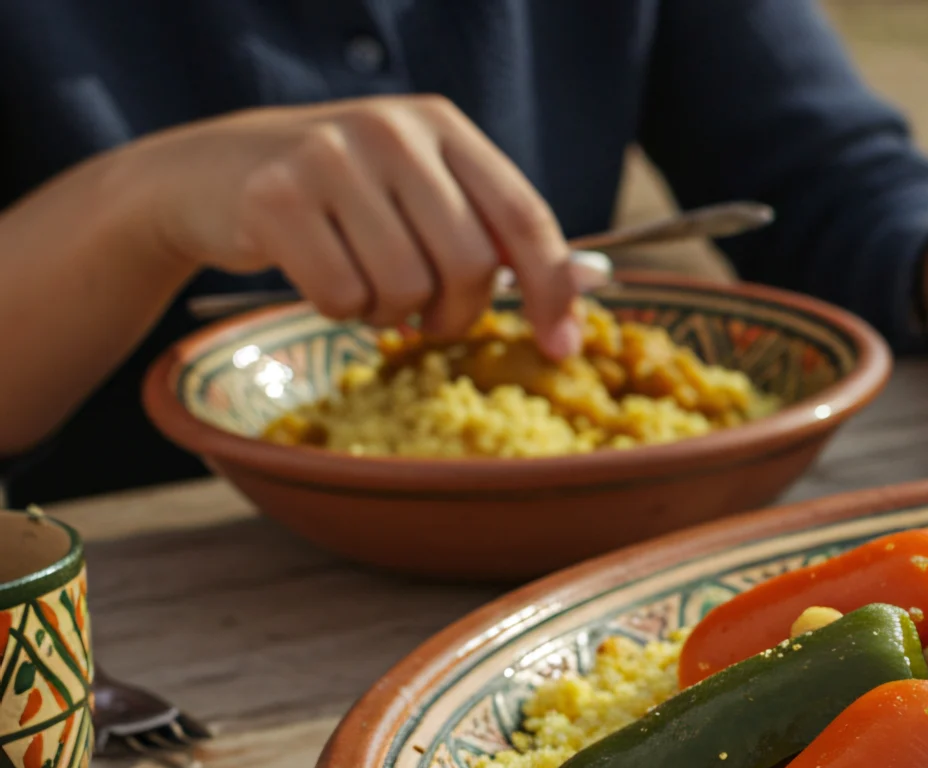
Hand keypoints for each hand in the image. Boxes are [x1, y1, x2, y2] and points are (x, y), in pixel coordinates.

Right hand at [134, 96, 583, 355]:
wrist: (205, 174)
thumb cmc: (337, 197)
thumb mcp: (419, 192)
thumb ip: (494, 233)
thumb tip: (587, 292)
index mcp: (442, 125)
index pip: (524, 217)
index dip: (554, 290)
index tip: (562, 346)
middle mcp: (391, 131)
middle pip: (472, 264)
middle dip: (458, 313)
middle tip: (429, 318)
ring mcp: (329, 159)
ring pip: (408, 289)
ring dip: (391, 313)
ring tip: (364, 284)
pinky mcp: (275, 199)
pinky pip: (343, 297)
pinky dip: (339, 310)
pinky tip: (318, 276)